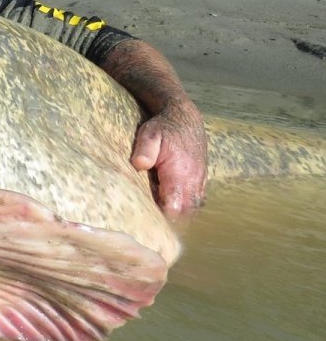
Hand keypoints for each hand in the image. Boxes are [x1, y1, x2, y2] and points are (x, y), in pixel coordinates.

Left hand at [130, 102, 207, 217]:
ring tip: (160, 217)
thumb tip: (139, 165)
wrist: (184, 117)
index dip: (162, 218)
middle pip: (185, 213)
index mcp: (180, 173)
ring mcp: (200, 181)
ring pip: (193, 208)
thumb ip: (145, 150)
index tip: (148, 221)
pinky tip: (170, 205)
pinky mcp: (201, 180)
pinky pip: (197, 200)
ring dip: (179, 214)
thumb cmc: (163, 127)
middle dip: (170, 221)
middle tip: (151, 223)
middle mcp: (194, 180)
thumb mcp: (149, 134)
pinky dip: (186, 206)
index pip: (175, 207)